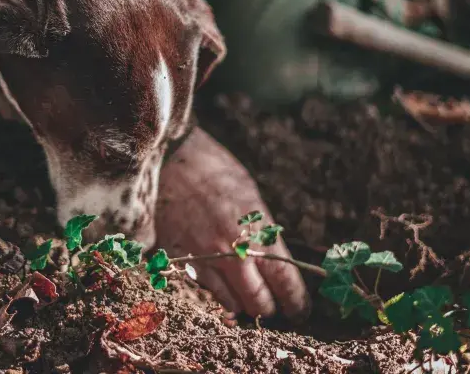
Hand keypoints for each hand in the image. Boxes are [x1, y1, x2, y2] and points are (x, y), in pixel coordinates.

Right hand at [156, 128, 310, 319]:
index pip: (285, 282)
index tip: (299, 310)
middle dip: (270, 308)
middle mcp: (233, 252)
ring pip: (231, 304)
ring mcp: (205, 259)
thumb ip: (262, 232)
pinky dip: (215, 293)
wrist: (170, 159)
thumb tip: (275, 261)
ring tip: (245, 297)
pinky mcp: (180, 260)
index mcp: (257, 232)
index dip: (296, 302)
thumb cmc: (214, 170)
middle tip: (273, 306)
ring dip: (242, 304)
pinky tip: (219, 285)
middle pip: (259, 302)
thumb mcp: (250, 197)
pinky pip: (203, 291)